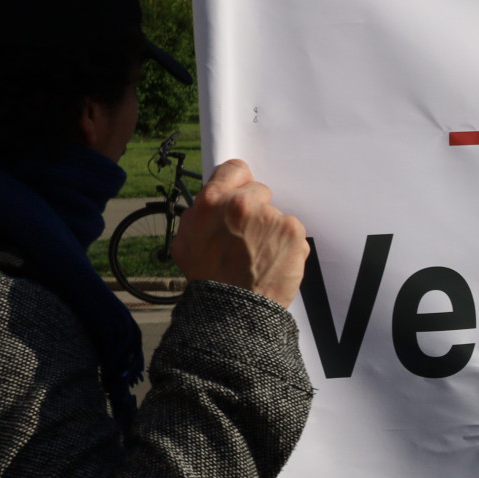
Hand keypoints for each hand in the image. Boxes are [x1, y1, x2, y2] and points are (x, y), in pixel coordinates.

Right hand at [173, 160, 308, 306]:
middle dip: (255, 209)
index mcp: (212, 201)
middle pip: (259, 190)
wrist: (234, 308)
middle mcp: (242, 204)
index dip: (238, 182)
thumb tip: (213, 200)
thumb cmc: (208, 278)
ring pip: (275, 214)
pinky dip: (286, 244)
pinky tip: (272, 260)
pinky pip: (291, 231)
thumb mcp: (186, 240)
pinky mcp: (292, 231)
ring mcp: (270, 217)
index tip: (240, 193)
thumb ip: (200, 213)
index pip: (234, 169)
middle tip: (246, 236)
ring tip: (257, 254)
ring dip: (270, 229)